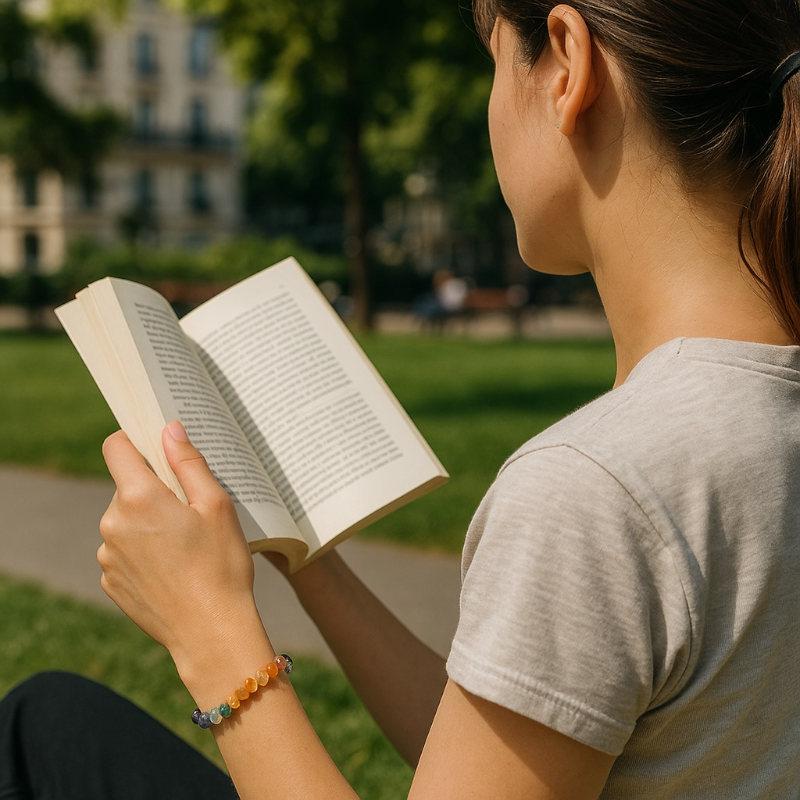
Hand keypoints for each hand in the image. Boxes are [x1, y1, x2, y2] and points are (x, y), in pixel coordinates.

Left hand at [98, 422, 262, 671]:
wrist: (211, 632)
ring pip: (126, 520)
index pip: (116, 447)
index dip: (135, 440)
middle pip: (126, 486)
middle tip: (191, 510)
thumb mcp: (217, 506)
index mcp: (138, 497)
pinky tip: (174, 569)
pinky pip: (124, 551)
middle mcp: (112, 523)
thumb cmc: (221, 566)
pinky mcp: (111, 582)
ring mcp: (107, 555)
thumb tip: (169, 429)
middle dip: (154, 489)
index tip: (157, 448)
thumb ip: (189, 463)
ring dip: (148, 522)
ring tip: (186, 546)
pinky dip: (144, 552)